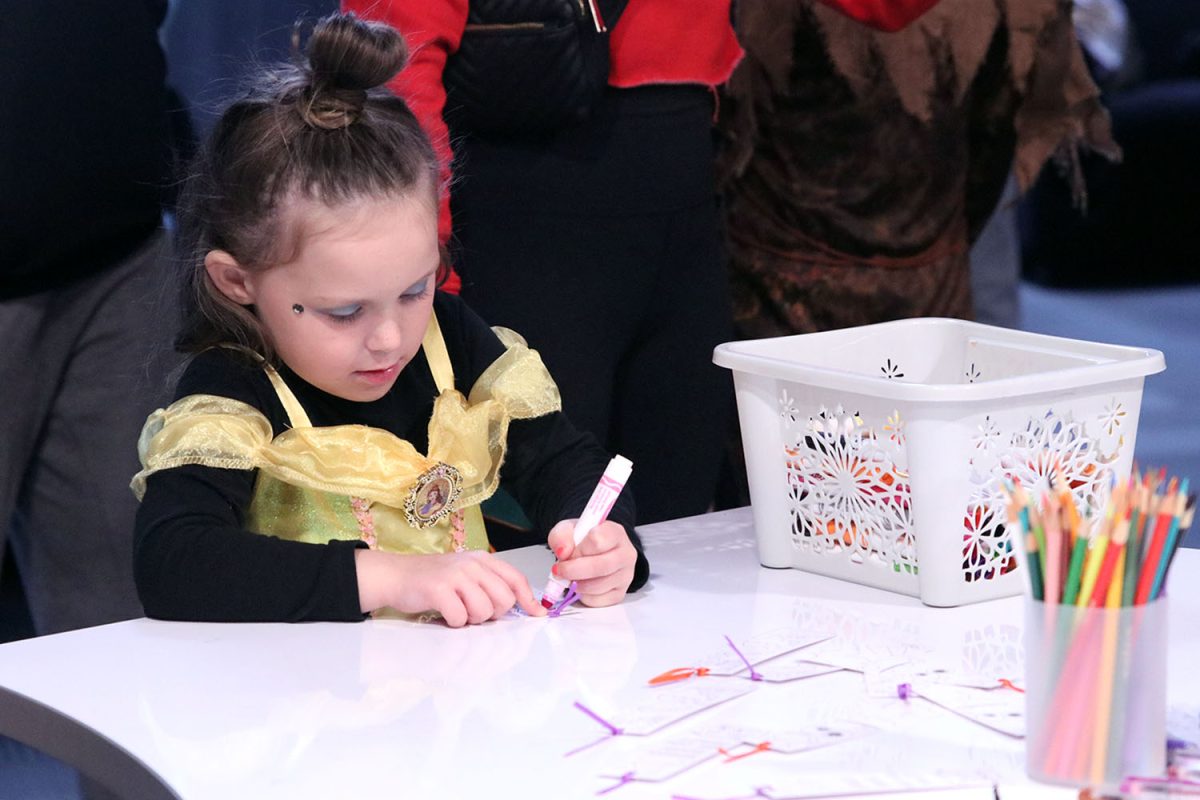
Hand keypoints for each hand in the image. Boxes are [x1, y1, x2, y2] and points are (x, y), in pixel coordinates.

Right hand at [355, 549, 545, 626]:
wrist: (397, 575)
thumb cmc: (433, 579)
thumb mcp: (466, 573)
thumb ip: (490, 584)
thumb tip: (522, 606)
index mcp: (482, 559)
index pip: (515, 578)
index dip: (528, 599)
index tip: (537, 614)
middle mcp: (471, 564)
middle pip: (504, 599)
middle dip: (493, 613)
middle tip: (474, 610)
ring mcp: (455, 575)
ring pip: (484, 611)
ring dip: (472, 619)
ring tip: (457, 610)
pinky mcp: (439, 589)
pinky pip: (460, 618)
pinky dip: (454, 622)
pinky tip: (444, 613)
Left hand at [546, 519, 636, 607]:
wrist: (593, 551)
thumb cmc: (583, 540)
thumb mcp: (568, 529)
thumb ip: (561, 536)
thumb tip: (563, 553)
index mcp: (615, 533)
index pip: (598, 541)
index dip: (578, 550)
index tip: (567, 553)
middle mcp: (626, 554)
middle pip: (600, 566)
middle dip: (573, 571)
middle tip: (559, 571)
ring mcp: (626, 575)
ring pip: (598, 586)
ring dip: (577, 584)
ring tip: (569, 577)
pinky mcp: (620, 593)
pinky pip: (598, 600)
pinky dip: (583, 596)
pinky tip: (581, 585)